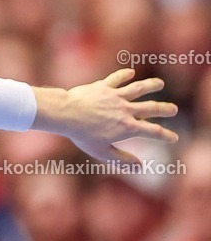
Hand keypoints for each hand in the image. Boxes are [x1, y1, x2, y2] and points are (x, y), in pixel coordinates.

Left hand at [31, 69, 177, 161]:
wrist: (67, 114)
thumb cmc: (82, 135)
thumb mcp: (102, 152)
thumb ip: (121, 159)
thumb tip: (139, 167)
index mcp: (127, 127)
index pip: (153, 131)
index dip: (166, 135)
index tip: (173, 138)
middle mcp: (126, 110)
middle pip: (152, 108)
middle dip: (165, 109)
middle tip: (173, 110)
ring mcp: (116, 96)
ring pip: (139, 88)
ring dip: (151, 85)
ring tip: (160, 84)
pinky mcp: (104, 86)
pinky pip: (117, 79)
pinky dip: (125, 75)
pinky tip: (131, 73)